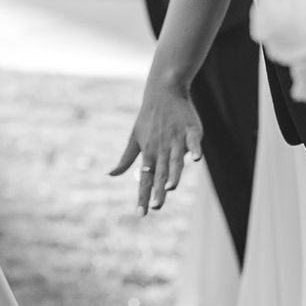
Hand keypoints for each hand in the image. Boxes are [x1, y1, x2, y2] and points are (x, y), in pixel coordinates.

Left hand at [111, 64, 202, 214]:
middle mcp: (161, 148)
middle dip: (158, 191)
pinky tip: (196, 159)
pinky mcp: (190, 130)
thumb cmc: (148, 119)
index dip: (143, 196)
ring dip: (173, 173)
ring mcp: (176, 140)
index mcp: (149, 153)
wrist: (163, 92)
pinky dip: (194, 149)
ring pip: (175, 160)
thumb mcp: (134, 139)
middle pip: (160, 173)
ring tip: (171, 187)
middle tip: (156, 207)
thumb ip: (125, 159)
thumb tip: (110, 174)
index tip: (141, 214)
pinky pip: (192, 142)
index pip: (145, 179)